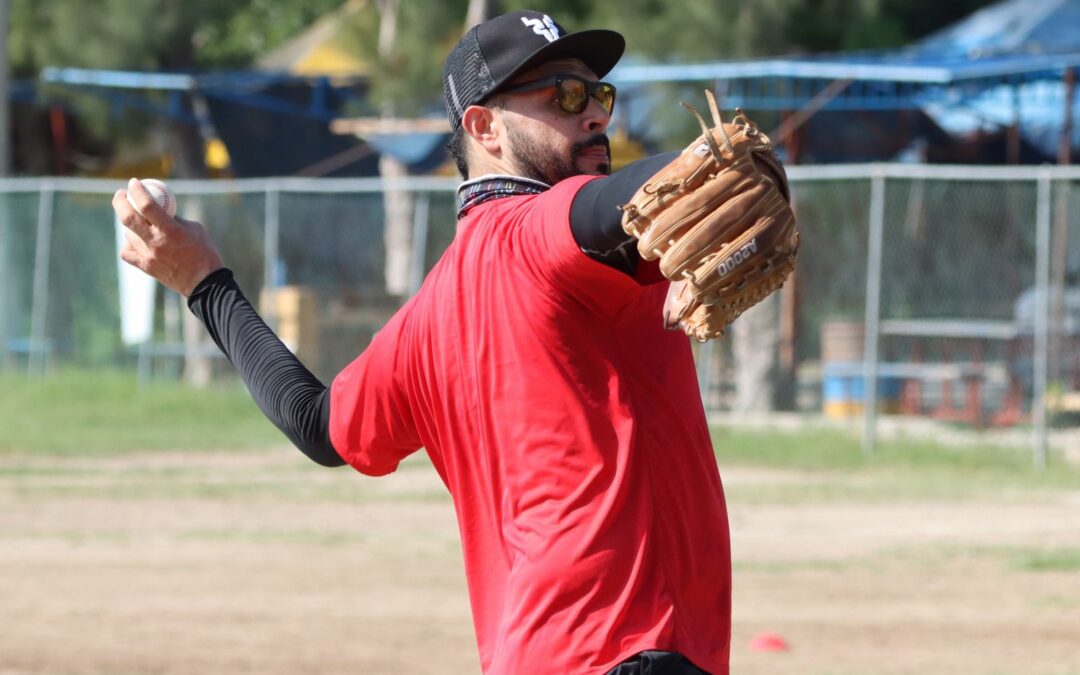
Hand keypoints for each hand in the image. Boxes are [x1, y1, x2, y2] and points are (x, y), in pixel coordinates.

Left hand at [112, 178, 223, 296]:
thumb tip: (160, 207)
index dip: (137, 191)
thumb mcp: (195, 229)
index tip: (134, 182)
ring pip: (128, 234)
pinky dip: (129, 244)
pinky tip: (136, 241)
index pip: (147, 205)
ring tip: (138, 219)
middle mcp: (155, 243)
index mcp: (170, 231)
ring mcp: (148, 256)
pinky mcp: (145, 267)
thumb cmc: (204, 253)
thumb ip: (175, 218)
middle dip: (120, 201)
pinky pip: (127, 252)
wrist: (205, 284)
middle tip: (121, 194)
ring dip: (129, 224)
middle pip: (127, 217)